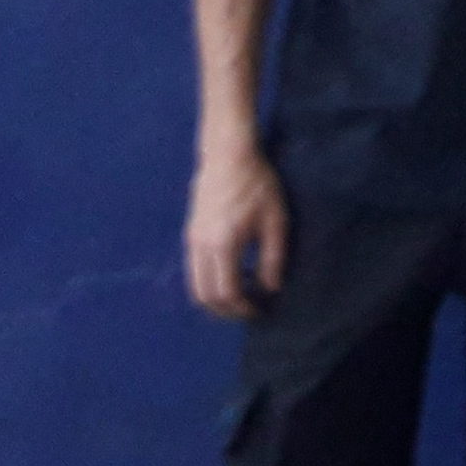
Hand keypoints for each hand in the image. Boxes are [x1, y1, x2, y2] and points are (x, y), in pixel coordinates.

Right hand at [185, 142, 287, 319]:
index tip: (260, 310)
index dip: (243, 309)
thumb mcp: (275, 220)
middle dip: (226, 310)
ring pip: (195, 285)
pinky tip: (233, 271)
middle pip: (205, 296)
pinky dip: (210, 280)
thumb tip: (271, 288)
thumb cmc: (257, 184)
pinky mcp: (190, 233)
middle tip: (249, 309)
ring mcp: (191, 240)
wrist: (228, 154)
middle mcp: (200, 247)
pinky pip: (195, 269)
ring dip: (216, 297)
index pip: (227, 293)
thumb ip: (273, 258)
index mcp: (222, 245)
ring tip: (243, 292)